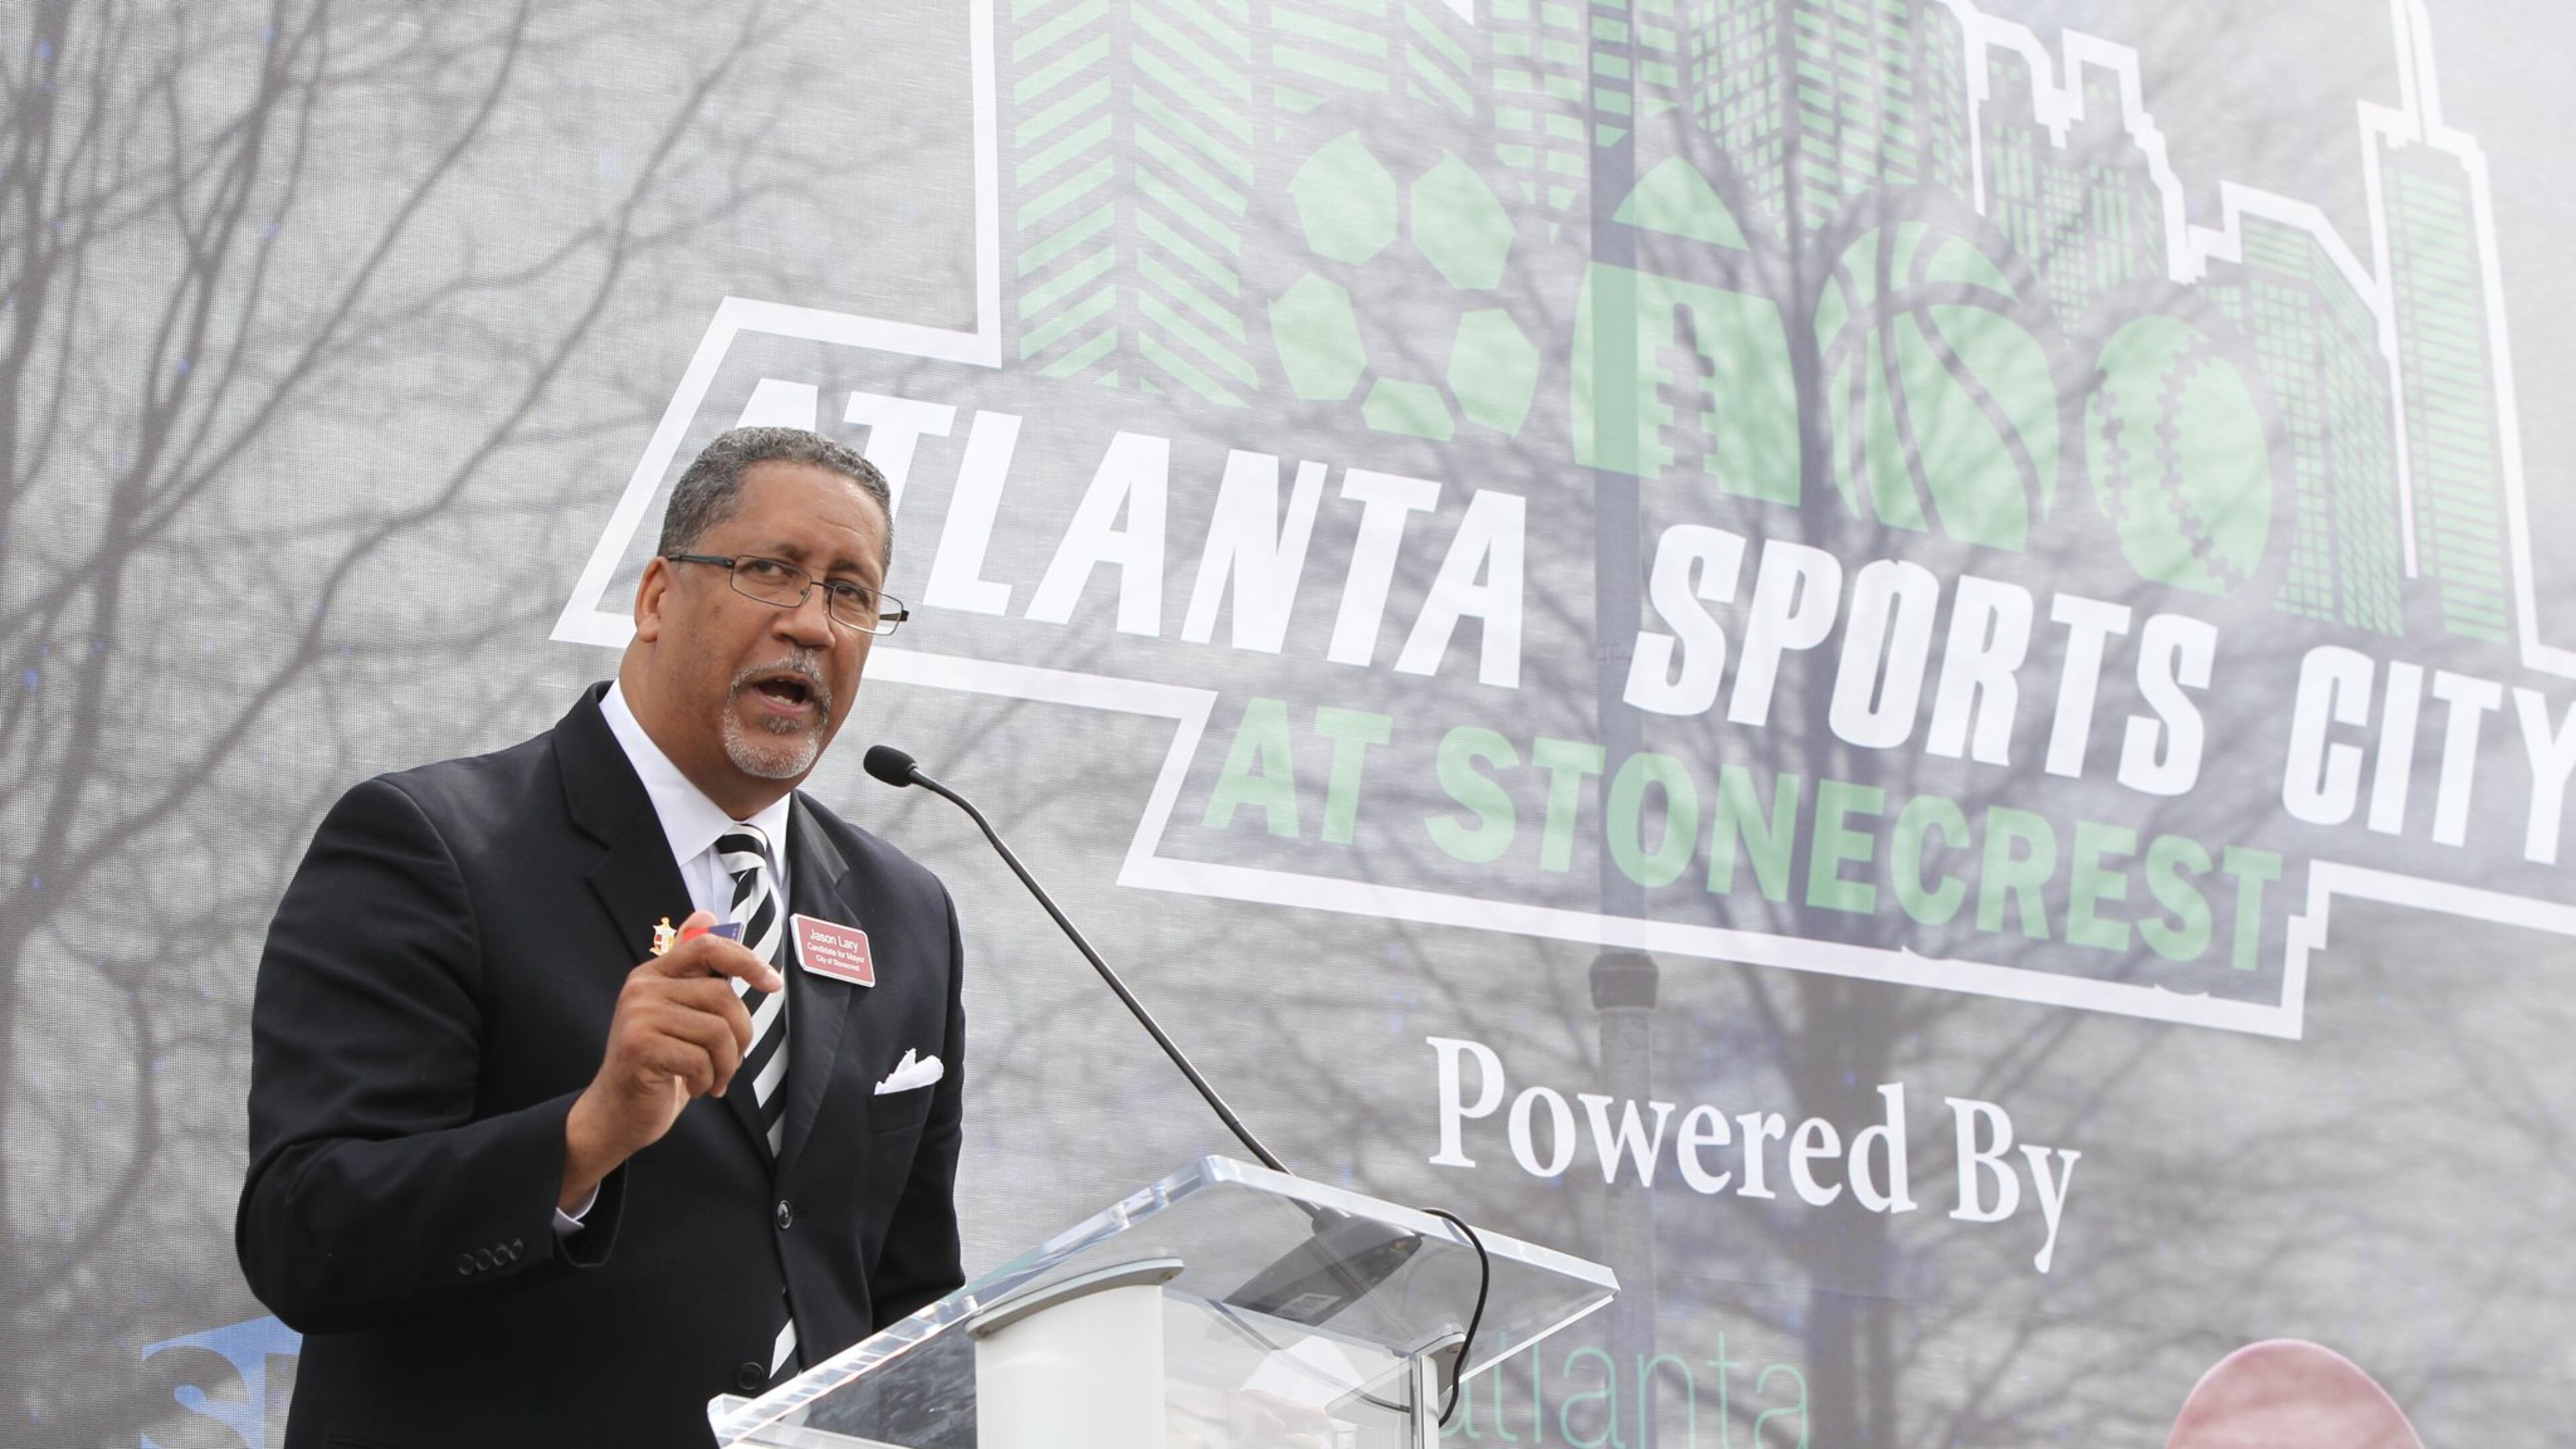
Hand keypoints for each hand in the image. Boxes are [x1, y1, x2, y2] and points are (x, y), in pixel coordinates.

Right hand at [560, 910, 782, 1208]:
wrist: (617, 1112)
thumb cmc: (658, 1062)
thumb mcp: (677, 1012)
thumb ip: (692, 969)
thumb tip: (707, 913)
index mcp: (653, 973)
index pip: (707, 946)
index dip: (746, 959)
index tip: (772, 983)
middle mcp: (642, 988)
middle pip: (722, 996)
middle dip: (741, 1034)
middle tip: (731, 1060)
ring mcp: (638, 1017)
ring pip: (717, 1031)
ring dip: (726, 1064)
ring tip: (714, 1078)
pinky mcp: (639, 1048)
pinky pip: (700, 1059)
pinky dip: (707, 1080)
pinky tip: (695, 1088)